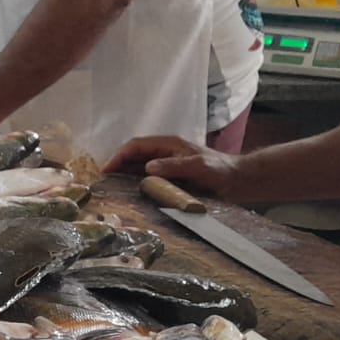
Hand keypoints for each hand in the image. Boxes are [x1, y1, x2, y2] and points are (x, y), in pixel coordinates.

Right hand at [104, 134, 244, 198]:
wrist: (238, 180)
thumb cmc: (220, 170)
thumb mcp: (198, 166)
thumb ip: (173, 166)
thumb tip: (147, 168)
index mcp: (168, 144)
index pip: (136, 146)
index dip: (118, 156)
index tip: (106, 170)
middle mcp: (165, 153)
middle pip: (133, 155)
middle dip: (116, 166)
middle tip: (102, 182)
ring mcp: (167, 165)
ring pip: (138, 167)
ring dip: (123, 176)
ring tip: (110, 189)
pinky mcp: (170, 177)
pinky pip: (147, 178)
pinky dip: (135, 184)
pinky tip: (128, 195)